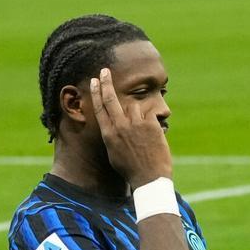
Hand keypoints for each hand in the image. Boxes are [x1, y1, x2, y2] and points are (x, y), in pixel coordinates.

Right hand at [89, 68, 172, 186]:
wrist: (149, 179)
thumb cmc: (131, 170)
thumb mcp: (114, 154)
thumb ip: (113, 136)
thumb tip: (113, 126)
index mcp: (109, 135)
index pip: (100, 108)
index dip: (97, 93)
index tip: (95, 81)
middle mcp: (120, 127)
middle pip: (110, 99)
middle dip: (106, 83)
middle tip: (104, 70)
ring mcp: (136, 125)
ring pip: (134, 107)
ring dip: (138, 114)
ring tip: (143, 134)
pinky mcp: (151, 125)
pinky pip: (150, 114)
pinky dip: (152, 121)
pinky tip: (154, 136)